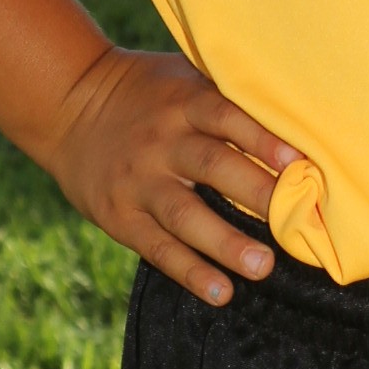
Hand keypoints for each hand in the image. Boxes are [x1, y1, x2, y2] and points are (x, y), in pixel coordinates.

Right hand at [47, 45, 304, 305]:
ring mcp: (139, 181)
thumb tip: (299, 114)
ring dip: (226, 244)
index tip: (300, 163)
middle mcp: (162, 141)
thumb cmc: (148, 92)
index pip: (227, 117)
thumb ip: (227, 94)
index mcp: (183, 102)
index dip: (262, 139)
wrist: (68, 106)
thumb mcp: (182, 76)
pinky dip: (190, 272)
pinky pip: (158, 247)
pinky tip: (221, 292)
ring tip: (263, 266)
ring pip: (186, 215)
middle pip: (212, 167)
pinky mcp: (120, 216)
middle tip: (296, 222)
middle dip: (256, 194)